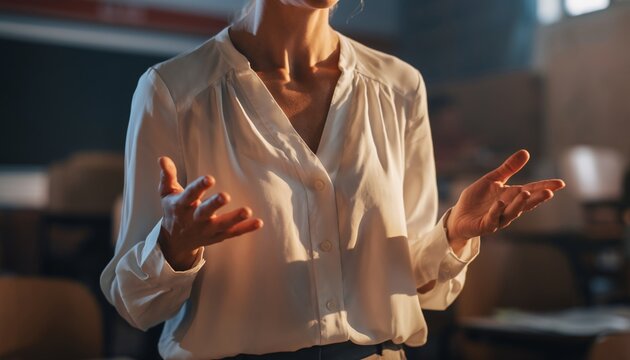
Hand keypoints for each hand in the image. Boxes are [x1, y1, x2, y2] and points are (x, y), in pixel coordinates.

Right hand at [157, 156, 262, 269]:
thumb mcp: (166, 193)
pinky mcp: (218, 236)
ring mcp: (207, 230)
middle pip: (205, 212)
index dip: (199, 187)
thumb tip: (163, 158)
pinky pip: (233, 233)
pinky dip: (245, 229)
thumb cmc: (173, 210)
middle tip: (225, 196)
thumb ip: (167, 176)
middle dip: (214, 204)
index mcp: (181, 206)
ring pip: (222, 225)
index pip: (190, 195)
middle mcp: (194, 219)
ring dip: (235, 218)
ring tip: (248, 211)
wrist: (175, 241)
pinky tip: (258, 222)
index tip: (209, 178)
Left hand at [446, 150, 564, 251]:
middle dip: (537, 198)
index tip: (560, 183)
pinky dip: (496, 211)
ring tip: (526, 193)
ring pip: (511, 212)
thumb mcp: (492, 180)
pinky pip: (492, 219)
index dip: (545, 187)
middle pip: (525, 204)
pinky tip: (500, 202)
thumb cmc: (477, 199)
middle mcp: (507, 209)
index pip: (531, 191)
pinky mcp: (484, 225)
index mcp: (511, 197)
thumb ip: (509, 168)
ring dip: (519, 204)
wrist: (459, 216)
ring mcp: (497, 219)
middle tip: (549, 192)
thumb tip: (526, 152)